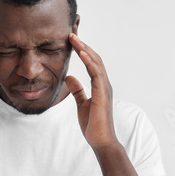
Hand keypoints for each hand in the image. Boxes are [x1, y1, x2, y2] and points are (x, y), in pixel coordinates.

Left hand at [65, 33, 118, 150]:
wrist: (101, 142)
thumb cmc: (93, 125)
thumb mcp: (81, 104)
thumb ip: (77, 90)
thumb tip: (69, 77)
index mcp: (100, 86)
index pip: (91, 63)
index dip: (82, 50)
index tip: (71, 40)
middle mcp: (104, 84)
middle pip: (94, 59)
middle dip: (83, 45)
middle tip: (71, 34)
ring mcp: (105, 89)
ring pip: (96, 63)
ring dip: (85, 49)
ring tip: (74, 38)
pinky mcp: (103, 95)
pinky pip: (96, 74)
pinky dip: (89, 62)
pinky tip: (81, 53)